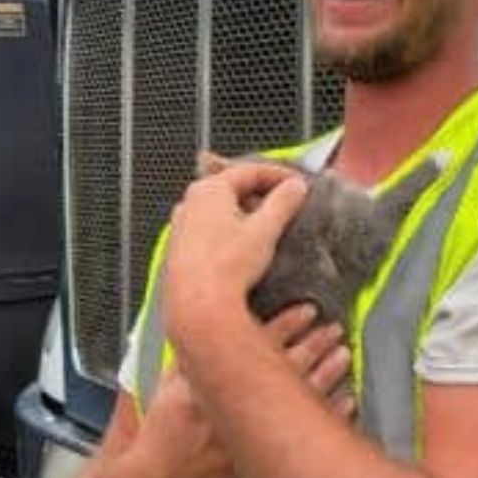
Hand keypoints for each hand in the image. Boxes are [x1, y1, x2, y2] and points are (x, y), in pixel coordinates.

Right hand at [135, 303, 354, 477]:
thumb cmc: (161, 436)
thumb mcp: (166, 386)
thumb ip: (190, 357)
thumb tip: (211, 328)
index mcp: (211, 382)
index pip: (256, 342)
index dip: (287, 323)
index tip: (308, 310)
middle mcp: (236, 406)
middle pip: (287, 366)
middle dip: (315, 343)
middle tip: (334, 328)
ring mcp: (254, 434)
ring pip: (302, 395)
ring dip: (327, 372)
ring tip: (344, 353)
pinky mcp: (266, 456)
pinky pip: (308, 434)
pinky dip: (330, 414)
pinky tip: (347, 399)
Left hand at [164, 159, 307, 343]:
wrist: (197, 306)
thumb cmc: (226, 266)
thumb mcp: (265, 230)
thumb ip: (283, 203)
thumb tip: (295, 187)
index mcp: (209, 190)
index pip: (249, 170)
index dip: (278, 175)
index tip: (297, 183)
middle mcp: (190, 203)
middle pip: (232, 188)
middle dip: (261, 194)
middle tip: (285, 204)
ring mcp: (182, 226)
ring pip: (220, 210)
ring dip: (245, 214)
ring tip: (267, 229)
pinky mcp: (180, 250)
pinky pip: (209, 230)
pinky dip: (230, 232)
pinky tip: (244, 249)